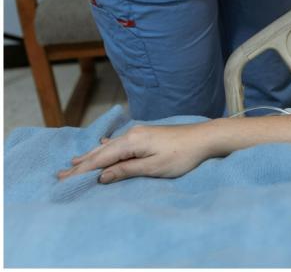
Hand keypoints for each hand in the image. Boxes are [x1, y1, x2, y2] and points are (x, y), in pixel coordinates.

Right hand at [56, 124, 215, 183]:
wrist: (206, 137)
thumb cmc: (183, 154)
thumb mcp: (155, 166)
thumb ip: (127, 170)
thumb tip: (101, 176)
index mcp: (133, 141)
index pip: (101, 158)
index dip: (83, 171)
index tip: (65, 181)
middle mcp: (133, 134)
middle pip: (101, 151)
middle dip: (82, 164)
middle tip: (61, 174)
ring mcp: (140, 133)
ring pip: (109, 146)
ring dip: (92, 155)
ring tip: (74, 162)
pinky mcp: (147, 135)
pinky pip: (120, 142)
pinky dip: (107, 148)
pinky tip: (102, 146)